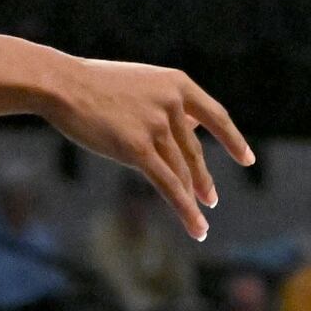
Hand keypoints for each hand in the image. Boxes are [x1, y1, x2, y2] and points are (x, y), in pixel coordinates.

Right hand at [40, 55, 252, 240]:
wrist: (63, 84)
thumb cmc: (95, 83)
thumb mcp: (141, 83)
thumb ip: (168, 102)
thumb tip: (194, 125)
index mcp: (176, 84)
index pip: (216, 116)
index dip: (233, 139)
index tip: (246, 159)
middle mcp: (173, 103)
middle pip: (194, 151)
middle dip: (203, 178)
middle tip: (211, 199)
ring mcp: (157, 126)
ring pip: (181, 171)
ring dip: (193, 197)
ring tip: (202, 216)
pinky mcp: (137, 149)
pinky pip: (169, 185)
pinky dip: (185, 210)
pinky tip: (197, 227)